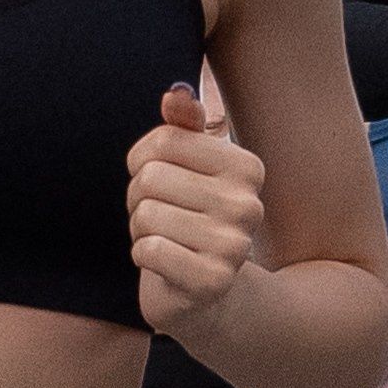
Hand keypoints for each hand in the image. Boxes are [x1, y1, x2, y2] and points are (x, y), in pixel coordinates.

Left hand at [128, 84, 266, 335]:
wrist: (206, 293)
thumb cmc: (190, 218)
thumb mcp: (188, 168)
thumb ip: (182, 128)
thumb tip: (175, 94)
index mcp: (247, 168)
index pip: (164, 140)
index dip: (141, 160)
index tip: (157, 181)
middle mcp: (248, 205)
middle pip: (151, 177)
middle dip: (139, 198)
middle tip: (159, 217)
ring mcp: (233, 246)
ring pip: (145, 213)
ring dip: (140, 229)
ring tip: (163, 239)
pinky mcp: (211, 281)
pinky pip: (148, 249)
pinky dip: (142, 255)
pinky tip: (162, 262)